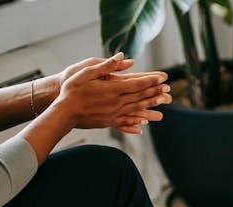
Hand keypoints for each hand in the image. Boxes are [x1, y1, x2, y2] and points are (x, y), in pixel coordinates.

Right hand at [51, 52, 171, 132]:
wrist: (63, 112)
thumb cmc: (72, 90)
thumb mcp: (86, 72)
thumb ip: (106, 65)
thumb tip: (123, 56)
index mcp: (112, 89)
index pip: (137, 84)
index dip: (151, 81)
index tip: (163, 78)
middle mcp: (116, 102)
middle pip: (140, 96)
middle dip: (156, 92)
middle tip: (169, 89)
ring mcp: (113, 113)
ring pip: (136, 108)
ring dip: (151, 104)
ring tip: (163, 102)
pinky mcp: (109, 122)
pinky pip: (126, 121)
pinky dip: (137, 121)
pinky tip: (144, 122)